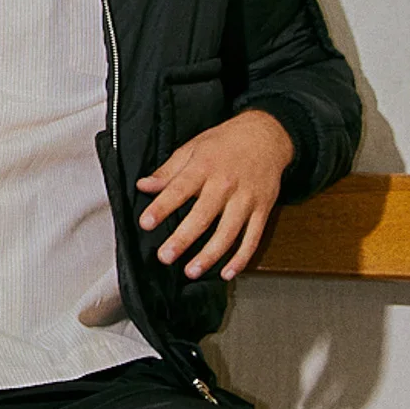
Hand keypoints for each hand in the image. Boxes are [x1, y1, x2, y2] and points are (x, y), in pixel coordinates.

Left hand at [137, 108, 294, 279]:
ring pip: (228, 233)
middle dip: (183, 238)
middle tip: (165, 256)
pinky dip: (241, 258)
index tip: (146, 223)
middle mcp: (225, 185)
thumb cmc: (224, 142)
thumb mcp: (192, 148)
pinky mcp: (263, 210)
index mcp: (204, 167)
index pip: (178, 190)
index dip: (161, 207)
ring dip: (210, 255)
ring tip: (191, 271)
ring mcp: (246, 200)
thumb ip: (168, 171)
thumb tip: (144, 186)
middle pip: (203, 216)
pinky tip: (227, 272)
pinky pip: (253, 238)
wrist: (265, 136)